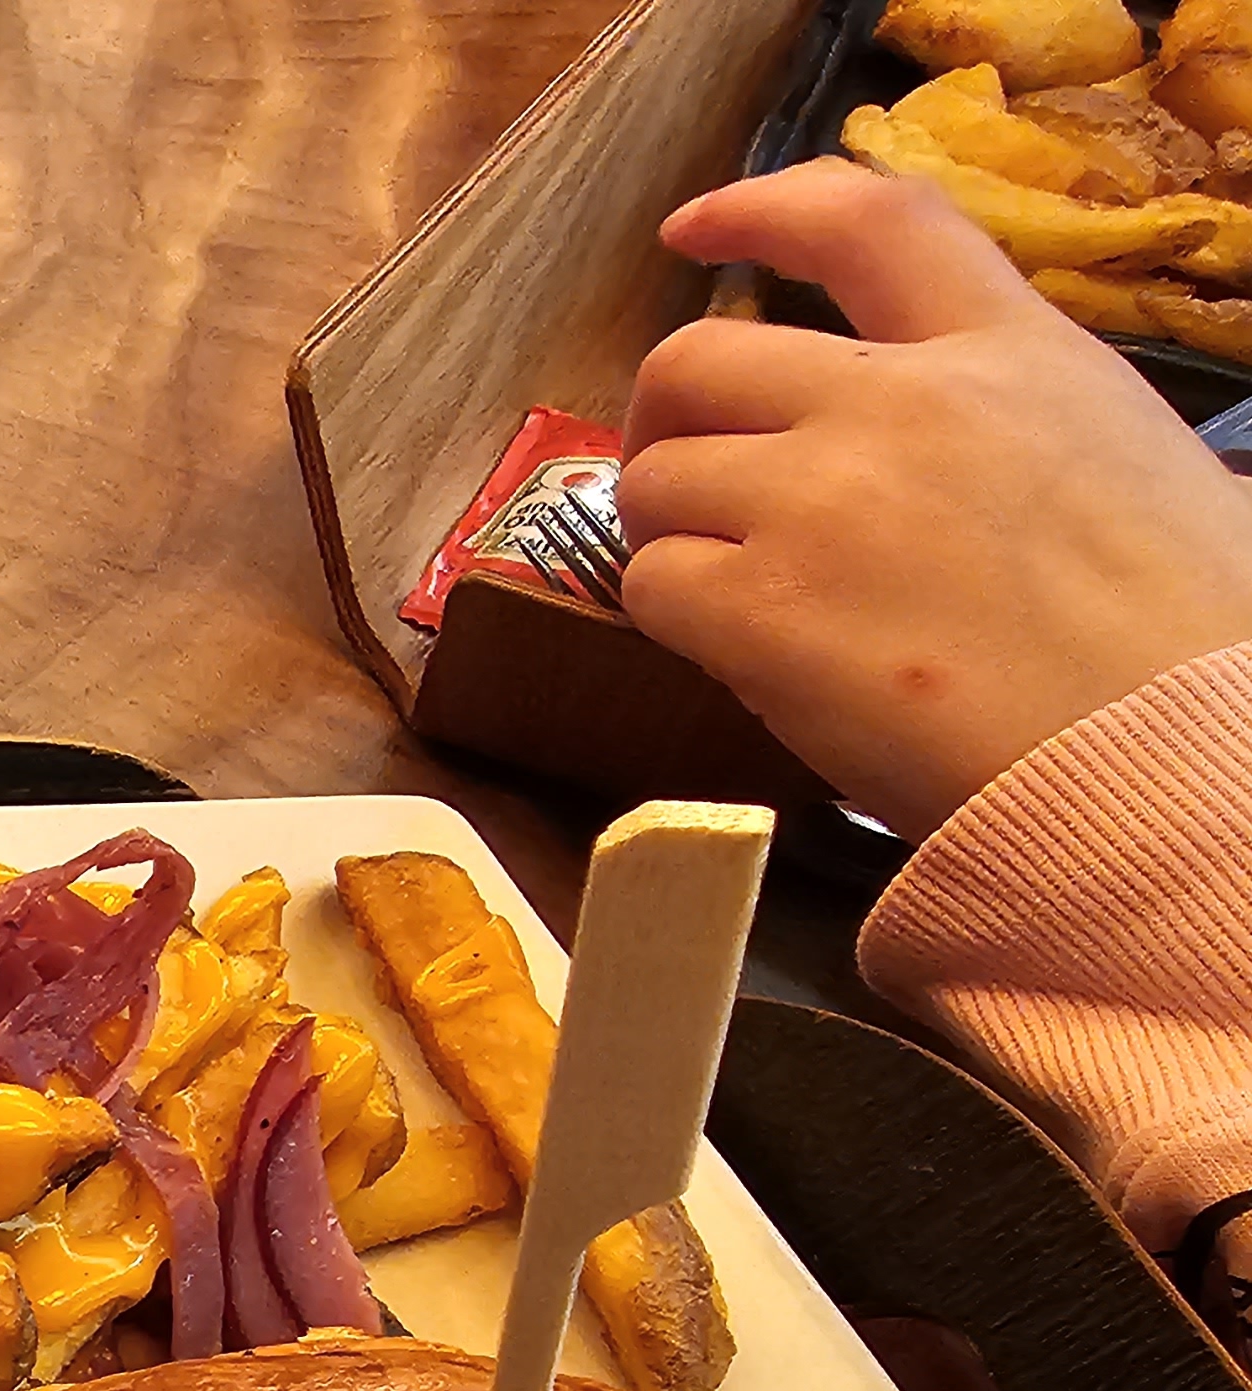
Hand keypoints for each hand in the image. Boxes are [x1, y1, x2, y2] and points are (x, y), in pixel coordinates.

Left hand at [616, 161, 1251, 833]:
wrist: (1161, 753)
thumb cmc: (1172, 628)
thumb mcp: (1121, 453)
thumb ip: (1011, 417)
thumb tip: (949, 450)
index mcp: (1009, 350)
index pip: (869, 221)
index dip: (763, 209)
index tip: (695, 228)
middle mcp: (901, 403)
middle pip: (701, 355)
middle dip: (667, 412)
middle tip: (684, 472)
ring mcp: (820, 502)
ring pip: (656, 476)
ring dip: (665, 528)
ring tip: (724, 582)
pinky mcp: (761, 610)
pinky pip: (647, 584)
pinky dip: (667, 615)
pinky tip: (733, 647)